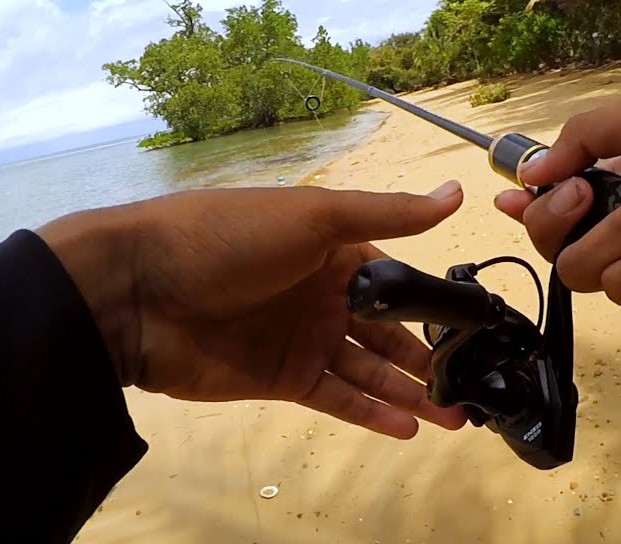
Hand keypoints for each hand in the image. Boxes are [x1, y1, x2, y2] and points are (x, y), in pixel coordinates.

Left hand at [38, 181, 469, 439]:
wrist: (140, 290)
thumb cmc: (229, 237)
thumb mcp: (314, 215)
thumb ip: (388, 213)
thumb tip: (456, 194)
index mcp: (333, 248)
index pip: (398, 278)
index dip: (435, 303)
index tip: (479, 328)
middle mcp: (323, 294)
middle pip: (388, 331)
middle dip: (430, 357)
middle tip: (475, 384)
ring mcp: (302, 339)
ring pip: (369, 370)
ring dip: (410, 393)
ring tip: (456, 417)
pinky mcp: (281, 379)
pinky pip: (337, 398)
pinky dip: (372, 413)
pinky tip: (409, 427)